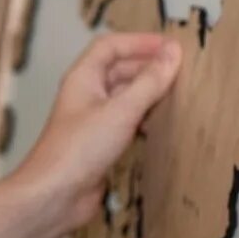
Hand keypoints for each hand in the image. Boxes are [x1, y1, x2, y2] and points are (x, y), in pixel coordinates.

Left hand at [7, 33, 180, 237]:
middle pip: (119, 70)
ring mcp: (92, 120)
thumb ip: (149, 82)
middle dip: (148, 67)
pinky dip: (144, 118)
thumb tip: (173, 52)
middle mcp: (86, 95)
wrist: (55, 195)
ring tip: (179, 95)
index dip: (140, 42)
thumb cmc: (80, 148)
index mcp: (83, 78)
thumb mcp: (120, 111)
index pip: (111, 46)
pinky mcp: (100, 144)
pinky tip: (162, 125)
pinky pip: (126, 121)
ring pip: (124, 97)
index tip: (172, 47)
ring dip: (148, 93)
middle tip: (183, 71)